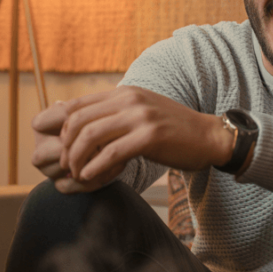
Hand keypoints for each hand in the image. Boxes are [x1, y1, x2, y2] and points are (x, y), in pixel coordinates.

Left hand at [44, 87, 231, 193]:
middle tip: (66, 166)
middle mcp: (129, 100)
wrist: (209, 137)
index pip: (77, 105)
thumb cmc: (175, 130)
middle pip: (78, 120)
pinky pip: (112, 153)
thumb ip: (116, 113)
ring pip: (90, 135)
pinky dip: (95, 168)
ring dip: (77, 159)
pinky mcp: (150, 137)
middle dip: (66, 147)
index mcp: (125, 93)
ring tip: (76, 173)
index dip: (62, 129)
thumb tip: (83, 124)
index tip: (65, 149)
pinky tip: (90, 178)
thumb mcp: (142, 112)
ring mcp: (140, 117)